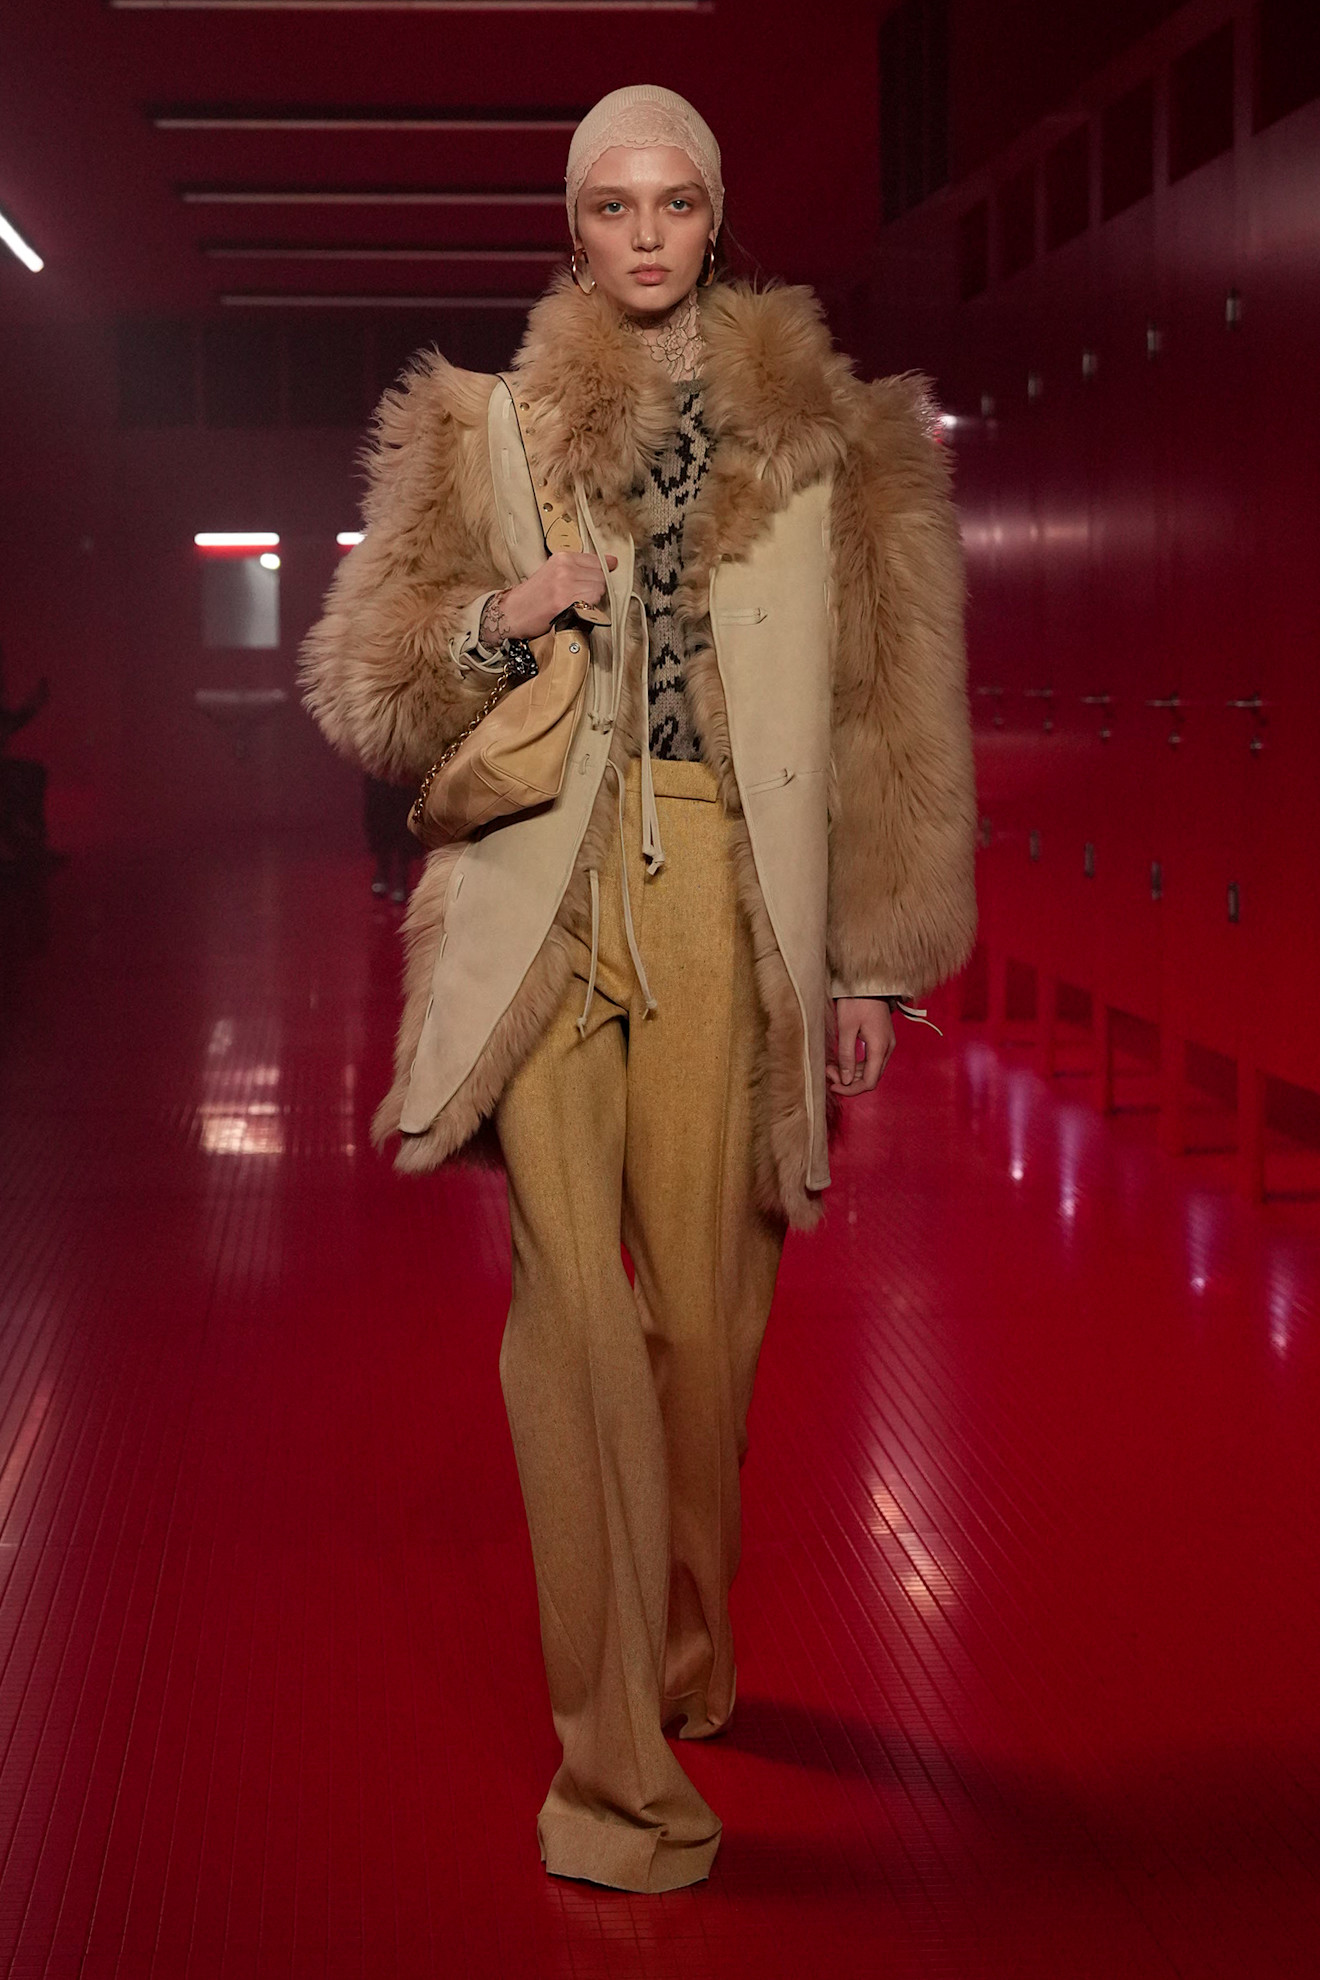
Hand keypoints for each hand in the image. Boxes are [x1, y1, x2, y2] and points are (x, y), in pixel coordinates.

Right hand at [484, 552, 618, 641]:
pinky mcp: (565, 602)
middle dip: (595, 589)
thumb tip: (612, 562)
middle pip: (601, 577)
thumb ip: (579, 567)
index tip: (599, 578)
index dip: (601, 573)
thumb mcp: (553, 572)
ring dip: (592, 600)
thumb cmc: (533, 596)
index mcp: (562, 557)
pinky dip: (588, 610)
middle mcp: (564, 568)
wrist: (512, 613)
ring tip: (576, 604)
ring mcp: (565, 584)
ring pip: (599, 590)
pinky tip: (575, 611)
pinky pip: (591, 604)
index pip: (597, 561)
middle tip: (579, 597)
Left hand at [827, 997, 894, 1097]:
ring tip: (831, 1066)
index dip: (851, 1089)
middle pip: (870, 1078)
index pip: (869, 1082)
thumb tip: (846, 1080)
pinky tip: (841, 1060)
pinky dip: (856, 1064)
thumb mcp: (846, 1028)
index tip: (833, 1086)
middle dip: (848, 1080)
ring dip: (851, 1073)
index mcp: (880, 1048)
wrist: (868, 983)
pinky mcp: (882, 1040)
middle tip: (828, 1072)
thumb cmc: (856, 1001)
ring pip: (870, 1070)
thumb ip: (846, 1056)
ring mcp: (886, 1045)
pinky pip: (870, 1060)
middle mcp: (887, 1049)